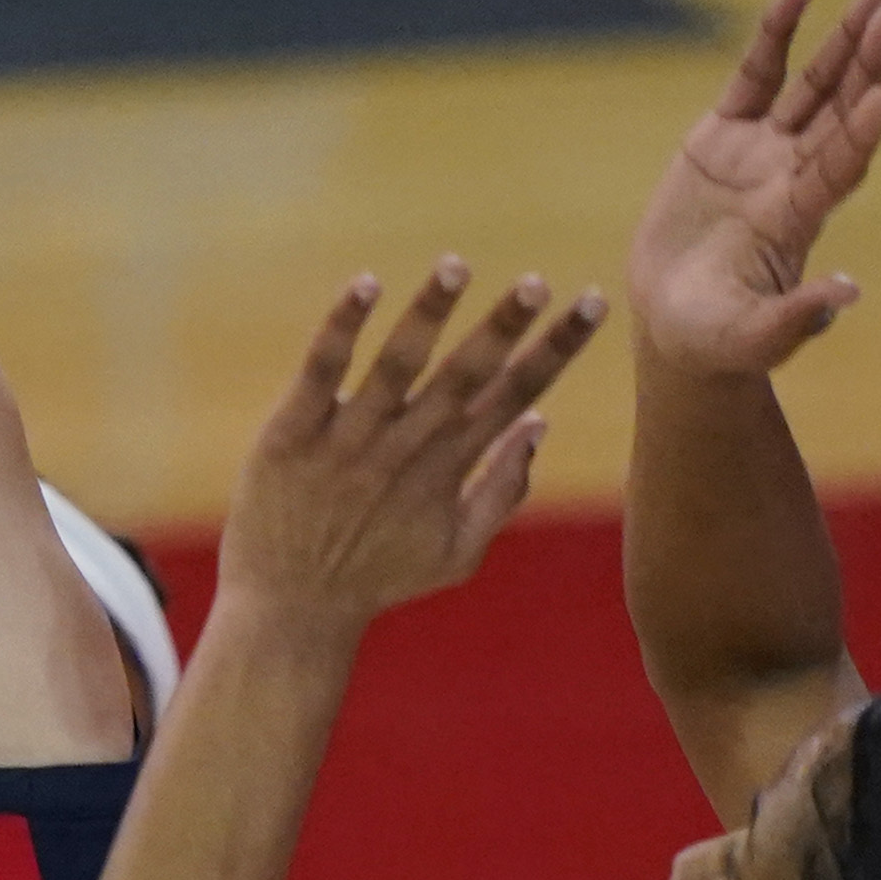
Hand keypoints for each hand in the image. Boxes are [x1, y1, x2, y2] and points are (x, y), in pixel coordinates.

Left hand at [220, 262, 606, 632]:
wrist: (289, 613)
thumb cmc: (376, 579)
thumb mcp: (456, 552)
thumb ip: (502, 490)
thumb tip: (539, 421)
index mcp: (448, 468)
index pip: (514, 396)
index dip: (556, 350)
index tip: (591, 303)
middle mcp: (404, 450)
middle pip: (464, 377)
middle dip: (503, 329)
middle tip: (535, 283)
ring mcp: (348, 442)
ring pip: (396, 366)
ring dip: (428, 315)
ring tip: (455, 266)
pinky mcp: (291, 436)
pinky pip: (320, 372)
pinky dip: (341, 328)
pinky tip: (364, 284)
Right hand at [630, 0, 880, 379]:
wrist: (680, 324)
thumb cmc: (717, 341)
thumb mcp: (753, 339)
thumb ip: (796, 317)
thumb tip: (848, 294)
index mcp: (800, 219)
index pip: (841, 166)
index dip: (862, 132)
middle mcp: (793, 175)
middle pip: (842, 108)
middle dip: (868, 60)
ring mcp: (762, 150)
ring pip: (812, 83)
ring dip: (843, 37)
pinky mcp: (723, 134)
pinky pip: (757, 73)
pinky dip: (776, 33)